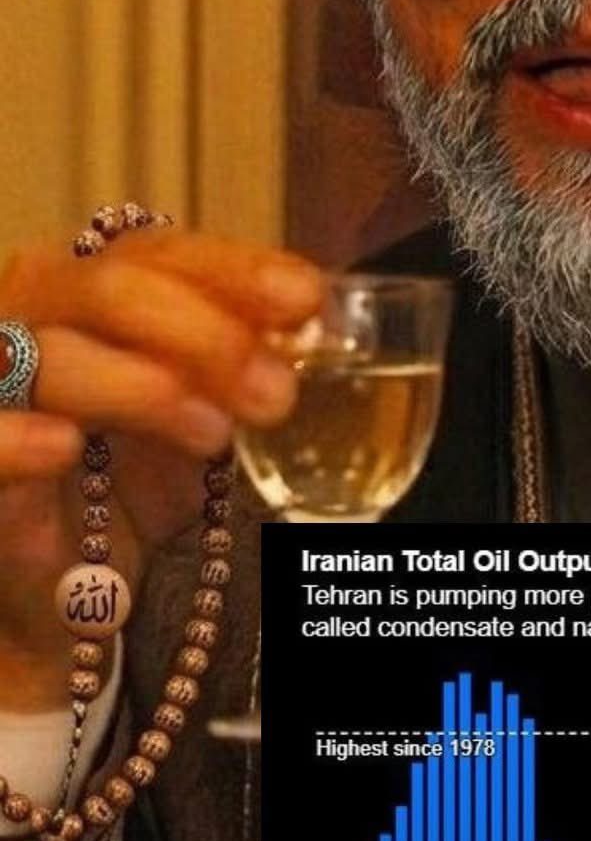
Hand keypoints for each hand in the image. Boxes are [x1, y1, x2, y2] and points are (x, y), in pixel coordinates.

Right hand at [0, 230, 322, 706]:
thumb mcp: (199, 413)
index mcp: (91, 289)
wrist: (72, 587)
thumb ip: (240, 361)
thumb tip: (312, 324)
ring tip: (210, 433)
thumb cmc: (136, 479)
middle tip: (274, 394)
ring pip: (44, 354)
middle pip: (106, 289)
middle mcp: (31, 316)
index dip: (234, 269)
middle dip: (202, 334)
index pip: (158, 253)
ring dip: (134, 386)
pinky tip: (64, 446)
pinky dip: (14, 440)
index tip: (305, 300)